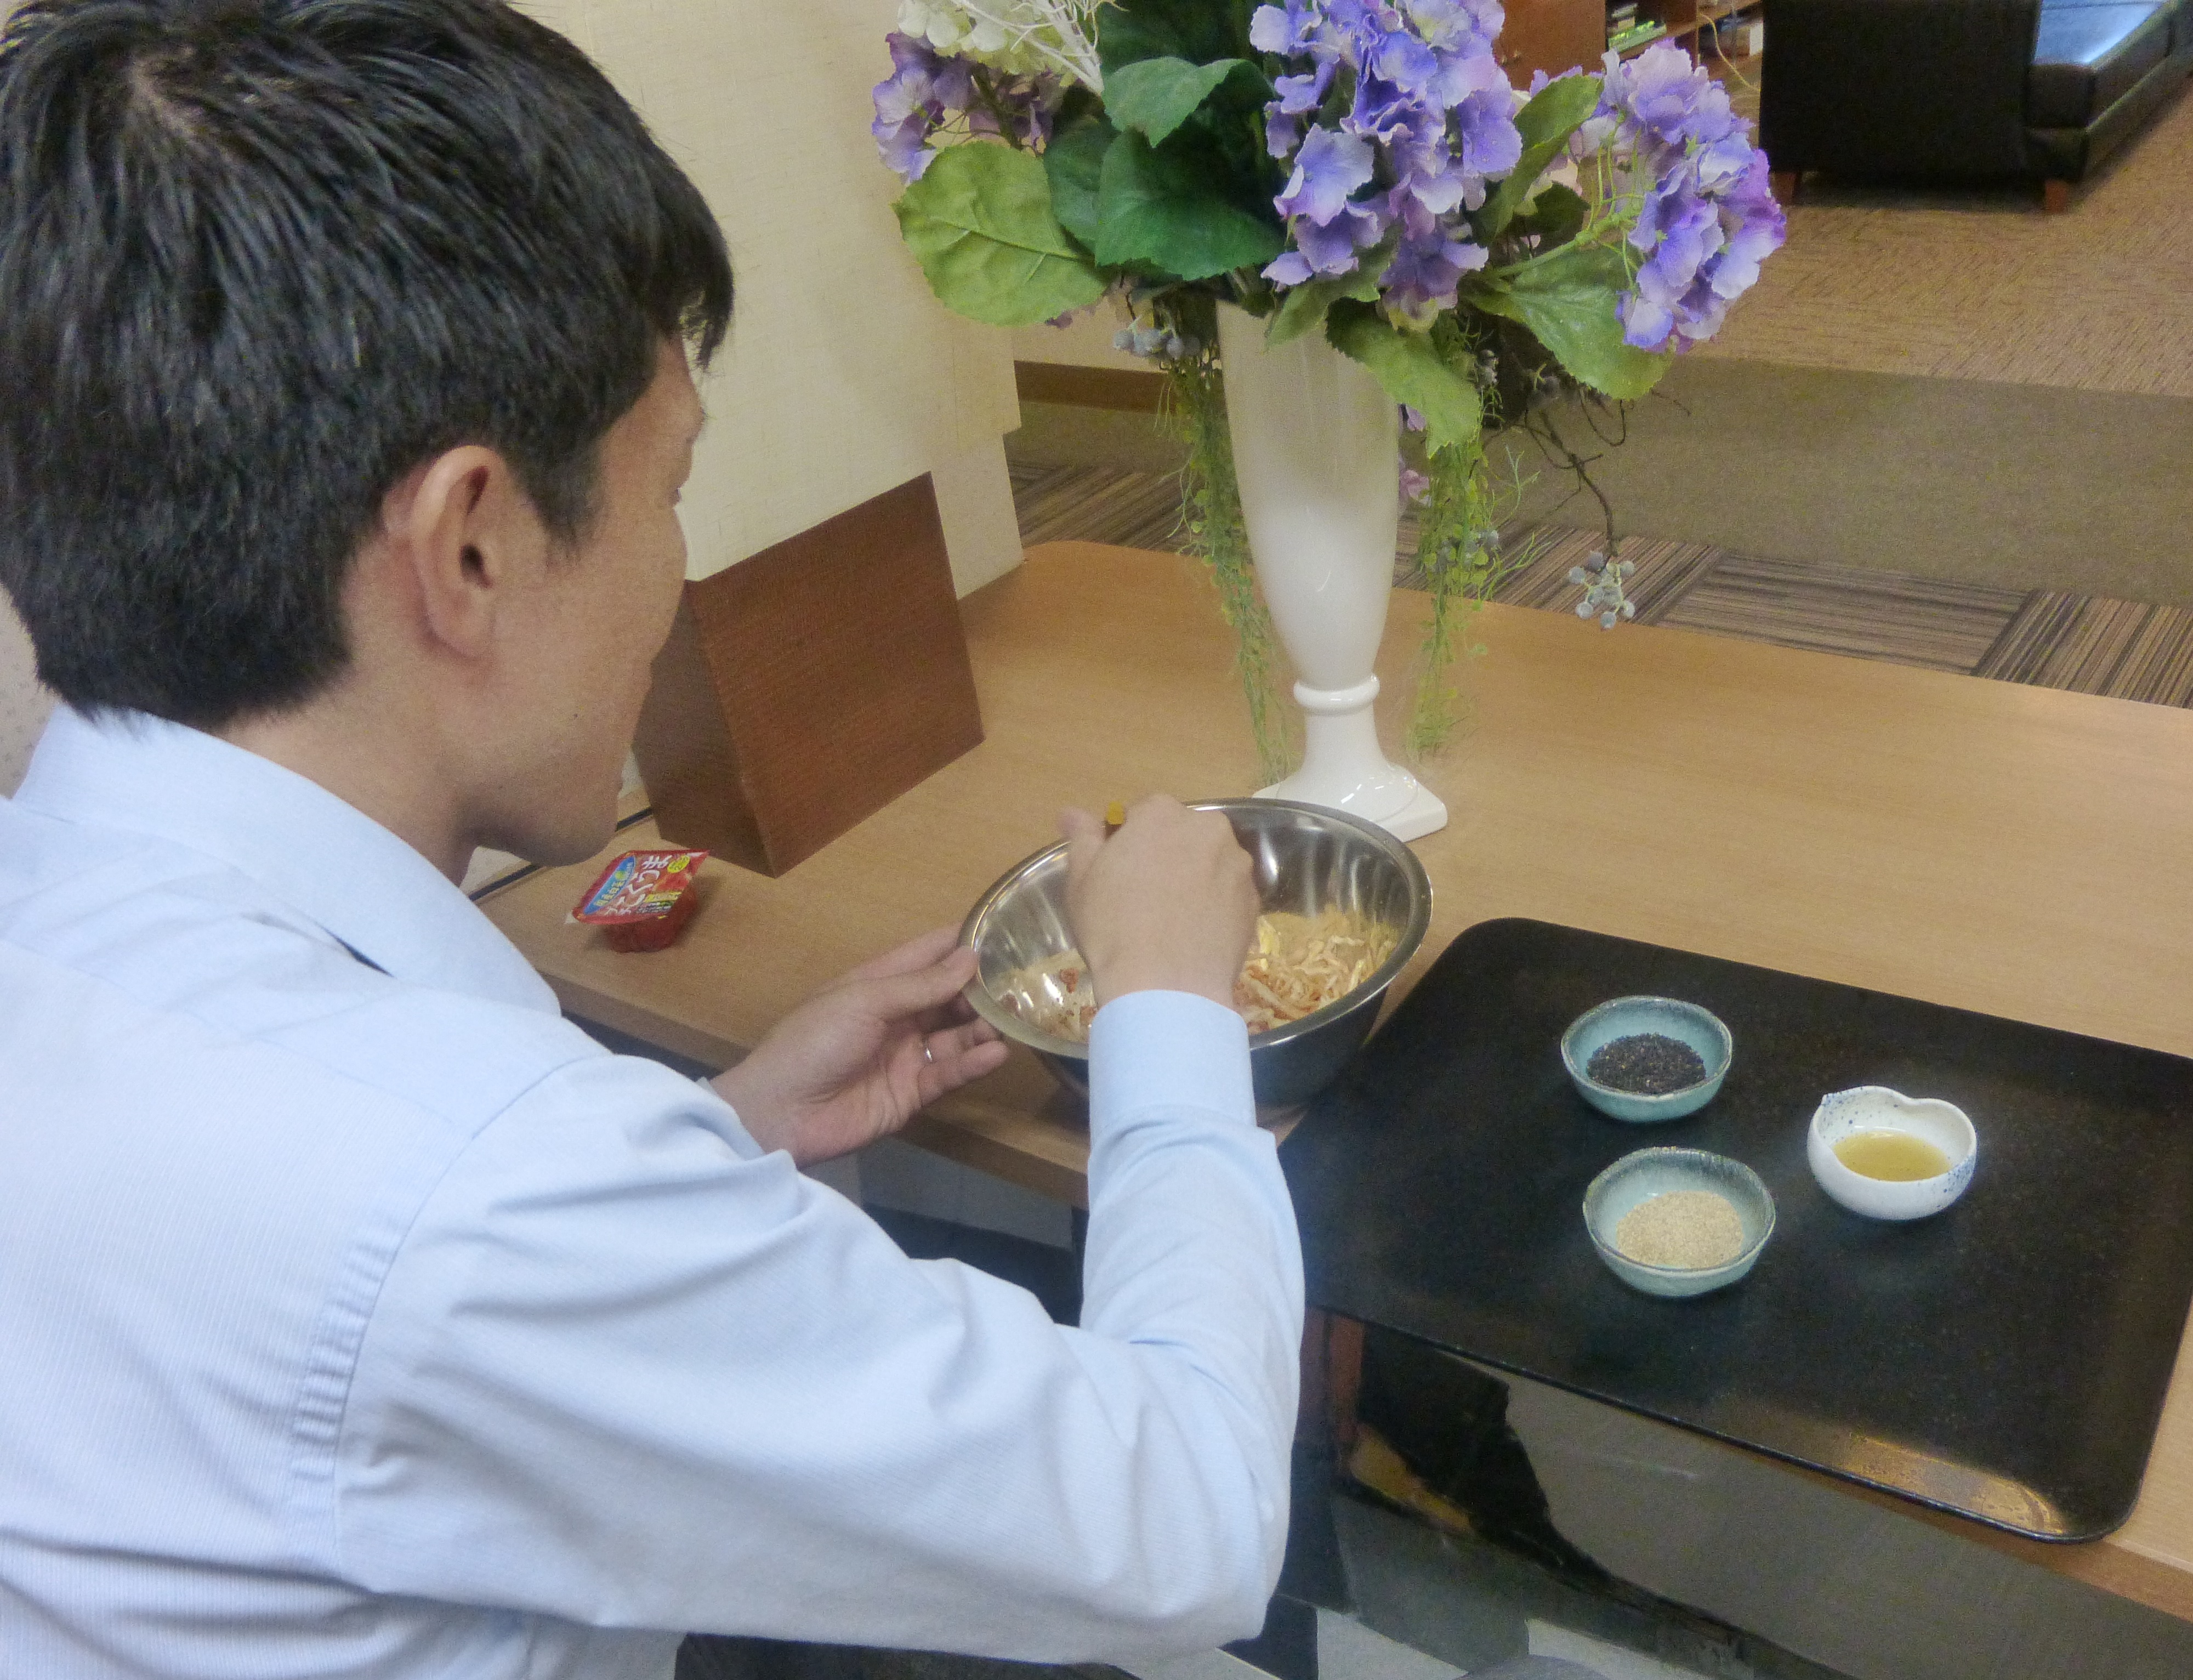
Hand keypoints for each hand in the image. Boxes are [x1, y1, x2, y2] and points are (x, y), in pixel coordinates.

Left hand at [712, 927, 1006, 1165]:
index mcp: (878, 983)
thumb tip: (971, 956)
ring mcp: (905, 1055)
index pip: (929, 955)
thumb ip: (921, 984)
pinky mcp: (911, 1093)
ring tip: (1016, 1020)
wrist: (782, 1112)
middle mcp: (897, 1016)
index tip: (1009, 931)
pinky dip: (973, 1063)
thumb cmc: (815, 1041)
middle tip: (1027, 984)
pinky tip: (996, 1053)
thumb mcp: (865, 1001)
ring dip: (984, 1026)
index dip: (964, 943)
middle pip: (950, 997)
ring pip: (956, 1035)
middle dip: (985, 989)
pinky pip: (949, 1073)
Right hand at [1059, 795, 1256, 1010]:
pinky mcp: (1254, 900)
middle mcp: (1207, 828)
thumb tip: (1072, 813)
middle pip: (1183, 834)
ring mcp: (1238, 864)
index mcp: (1162, 814)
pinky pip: (1229, 893)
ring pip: (1211, 862)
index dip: (1130, 843)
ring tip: (1173, 919)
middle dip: (1167, 855)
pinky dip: (1216, 905)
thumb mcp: (1082, 880)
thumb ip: (1083, 838)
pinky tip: (1196, 934)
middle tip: (1145, 897)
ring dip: (1195, 877)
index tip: (1120, 872)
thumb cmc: (1113, 927)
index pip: (1143, 813)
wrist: (1167, 988)